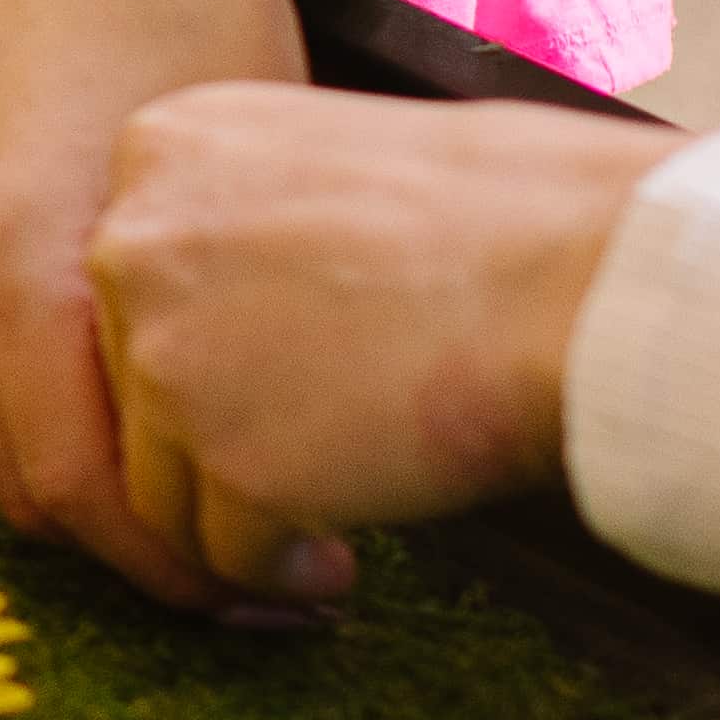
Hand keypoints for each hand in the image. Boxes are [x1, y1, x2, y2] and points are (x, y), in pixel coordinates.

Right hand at [0, 0, 307, 606]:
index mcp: (13, 247)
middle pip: (25, 487)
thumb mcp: (240, 189)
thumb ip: (215, 346)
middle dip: (142, 548)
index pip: (78, 487)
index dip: (186, 566)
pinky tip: (130, 411)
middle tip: (265, 574)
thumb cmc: (201, 13)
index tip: (290, 591)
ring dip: (89, 491)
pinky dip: (38, 417)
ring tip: (207, 500)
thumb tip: (266, 498)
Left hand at [90, 84, 683, 595]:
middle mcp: (135, 242)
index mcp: (166, 148)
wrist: (592, 279)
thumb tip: (232, 319)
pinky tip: (338, 564)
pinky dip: (275, 571)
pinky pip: (220, 551)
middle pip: (128, 384)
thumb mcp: (340, 165)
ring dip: (229, 521)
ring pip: (157, 480)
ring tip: (317, 536)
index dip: (199, 353)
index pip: (132, 281)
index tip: (268, 386)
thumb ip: (255, 228)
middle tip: (284, 476)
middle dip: (201, 444)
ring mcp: (169, 354)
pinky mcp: (228, 461)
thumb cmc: (518, 216)